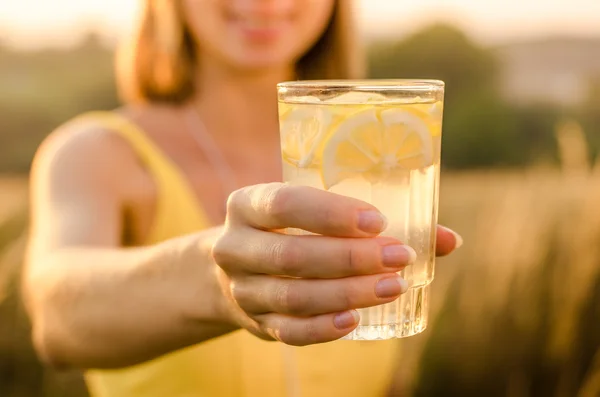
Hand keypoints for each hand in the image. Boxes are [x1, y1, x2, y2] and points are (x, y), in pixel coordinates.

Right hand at [212, 183, 460, 345]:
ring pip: (294, 297)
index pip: (284, 204)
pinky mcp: (255, 323)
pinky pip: (289, 332)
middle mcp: (234, 246)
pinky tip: (356, 319)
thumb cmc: (290, 231)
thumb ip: (371, 221)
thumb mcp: (312, 213)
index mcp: (247, 205)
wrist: (238, 268)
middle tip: (400, 258)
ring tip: (393, 287)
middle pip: (292, 256)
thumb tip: (449, 240)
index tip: (378, 221)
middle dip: (351, 259)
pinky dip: (324, 328)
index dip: (331, 214)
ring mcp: (242, 289)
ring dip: (348, 293)